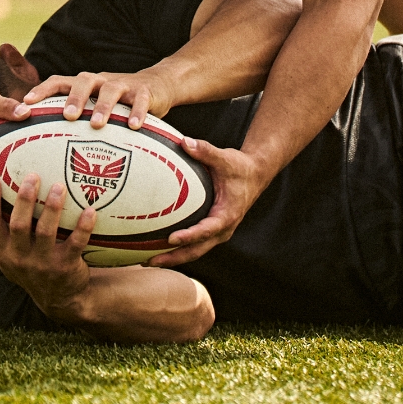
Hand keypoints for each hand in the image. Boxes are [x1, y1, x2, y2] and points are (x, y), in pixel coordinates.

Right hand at [0, 172, 95, 317]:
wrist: (59, 298)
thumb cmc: (29, 264)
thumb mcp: (6, 254)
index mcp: (3, 251)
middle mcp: (19, 258)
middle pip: (19, 225)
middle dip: (25, 200)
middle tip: (33, 176)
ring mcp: (43, 264)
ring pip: (46, 232)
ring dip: (52, 208)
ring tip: (59, 187)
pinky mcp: (65, 267)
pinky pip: (75, 244)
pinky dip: (83, 227)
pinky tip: (90, 211)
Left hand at [23, 68, 171, 129]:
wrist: (157, 86)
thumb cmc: (118, 103)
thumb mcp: (96, 105)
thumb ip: (77, 120)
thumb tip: (46, 147)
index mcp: (85, 85)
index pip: (59, 81)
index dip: (42, 90)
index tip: (26, 104)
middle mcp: (101, 81)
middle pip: (84, 80)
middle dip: (74, 97)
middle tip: (67, 116)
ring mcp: (124, 85)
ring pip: (111, 89)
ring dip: (103, 106)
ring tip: (96, 125)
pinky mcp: (145, 92)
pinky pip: (141, 100)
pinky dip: (137, 112)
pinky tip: (133, 127)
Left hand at [148, 139, 264, 267]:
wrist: (254, 175)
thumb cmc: (239, 167)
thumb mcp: (224, 158)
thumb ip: (205, 150)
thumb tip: (184, 142)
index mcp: (227, 215)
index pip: (206, 230)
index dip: (189, 236)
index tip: (171, 239)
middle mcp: (223, 229)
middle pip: (196, 250)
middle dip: (173, 258)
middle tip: (150, 261)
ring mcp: (217, 233)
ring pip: (194, 251)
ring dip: (173, 257)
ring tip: (148, 260)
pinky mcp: (212, 231)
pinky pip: (194, 244)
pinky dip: (178, 248)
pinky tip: (158, 247)